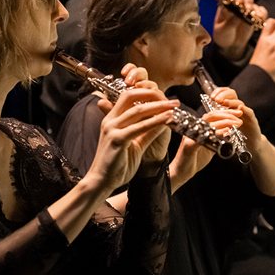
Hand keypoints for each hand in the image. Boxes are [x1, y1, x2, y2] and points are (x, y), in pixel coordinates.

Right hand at [88, 64, 177, 189]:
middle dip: (152, 94)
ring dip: (158, 106)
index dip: (146, 93)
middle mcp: (110, 121)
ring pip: (137, 110)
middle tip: (170, 99)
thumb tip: (163, 120)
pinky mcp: (117, 139)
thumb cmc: (116, 165)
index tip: (164, 97)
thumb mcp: (134, 144)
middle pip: (130, 96)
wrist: (101, 181)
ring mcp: (112, 129)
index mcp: (111, 119)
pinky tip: (168, 119)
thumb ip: (146, 132)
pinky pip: (139, 127)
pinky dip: (155, 121)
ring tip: (174, 106)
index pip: (128, 96)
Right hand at [170, 93, 242, 187]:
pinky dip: (216, 133)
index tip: (237, 114)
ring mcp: (190, 136)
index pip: (212, 115)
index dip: (225, 112)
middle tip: (239, 115)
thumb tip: (228, 132)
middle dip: (227, 113)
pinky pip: (203, 136)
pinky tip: (225, 132)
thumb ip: (217, 140)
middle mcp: (193, 129)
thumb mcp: (210, 148)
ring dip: (224, 121)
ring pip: (208, 123)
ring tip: (236, 122)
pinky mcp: (189, 145)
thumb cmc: (194, 160)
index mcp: (197, 128)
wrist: (181, 172)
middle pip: (211, 115)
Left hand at [212, 0, 263, 61]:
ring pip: (253, 2)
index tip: (237, 2)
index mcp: (226, 4)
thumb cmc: (223, 35)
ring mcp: (246, 9)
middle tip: (248, 8)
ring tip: (254, 16)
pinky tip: (260, 19)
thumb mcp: (222, 30)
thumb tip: (238, 15)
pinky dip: (262, 14)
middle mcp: (237, 4)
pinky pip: (261, 11)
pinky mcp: (255, 16)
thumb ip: (229, 22)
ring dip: (254, 7)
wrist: (231, 45)